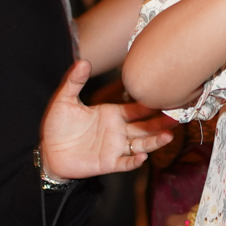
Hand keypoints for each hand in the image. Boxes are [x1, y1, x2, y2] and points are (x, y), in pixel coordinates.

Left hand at [40, 59, 175, 179]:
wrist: (48, 151)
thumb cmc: (57, 126)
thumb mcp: (64, 100)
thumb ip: (74, 81)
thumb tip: (84, 62)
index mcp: (112, 114)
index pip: (137, 109)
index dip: (151, 105)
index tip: (166, 98)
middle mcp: (118, 131)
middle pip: (145, 127)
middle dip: (161, 123)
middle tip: (177, 117)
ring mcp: (114, 148)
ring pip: (141, 144)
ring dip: (154, 142)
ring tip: (168, 136)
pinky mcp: (107, 163)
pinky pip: (125, 163)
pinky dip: (134, 161)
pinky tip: (142, 156)